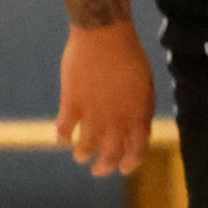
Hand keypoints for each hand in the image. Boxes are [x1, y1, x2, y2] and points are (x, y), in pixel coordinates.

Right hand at [57, 21, 153, 177]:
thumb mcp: (146, 86)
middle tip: (98, 171)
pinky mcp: (72, 103)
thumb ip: (141, 109)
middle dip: (104, 166)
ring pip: (86, 146)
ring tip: (79, 156)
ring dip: (82, 154)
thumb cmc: (129, 56)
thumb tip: (136, 126)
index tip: (122, 168)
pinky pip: (65, 129)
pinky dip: (62, 138)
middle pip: (110, 153)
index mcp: (137, 116)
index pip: (135, 150)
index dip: (129, 162)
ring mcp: (93, 114)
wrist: (105, 36)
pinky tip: (61, 140)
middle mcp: (116, 121)